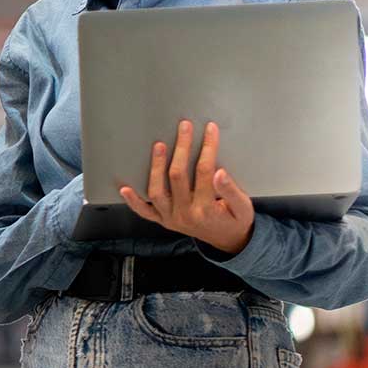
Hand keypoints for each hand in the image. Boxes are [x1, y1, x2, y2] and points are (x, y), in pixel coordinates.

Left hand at [119, 120, 255, 254]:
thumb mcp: (243, 207)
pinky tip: (124, 188)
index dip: (208, 147)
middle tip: (184, 126)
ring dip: (156, 167)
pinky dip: (133, 201)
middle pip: (178, 175)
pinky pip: (144, 212)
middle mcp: (186, 213)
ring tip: (159, 145)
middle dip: (181, 148)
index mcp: (207, 208)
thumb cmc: (236, 220)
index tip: (210, 129)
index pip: (205, 170)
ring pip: (157, 191)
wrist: (229, 241)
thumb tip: (220, 172)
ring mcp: (171, 218)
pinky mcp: (163, 220)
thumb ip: (231, 190)